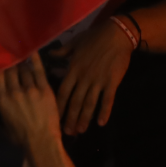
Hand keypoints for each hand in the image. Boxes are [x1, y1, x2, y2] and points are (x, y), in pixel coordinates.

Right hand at [0, 51, 64, 154]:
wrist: (42, 142)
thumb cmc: (22, 138)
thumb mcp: (5, 126)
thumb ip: (2, 112)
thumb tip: (2, 105)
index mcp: (2, 100)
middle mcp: (14, 91)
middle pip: (11, 70)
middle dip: (11, 63)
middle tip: (10, 56)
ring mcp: (30, 89)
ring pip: (24, 69)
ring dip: (22, 64)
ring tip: (22, 58)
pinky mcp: (44, 89)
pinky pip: (39, 70)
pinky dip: (35, 60)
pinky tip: (33, 51)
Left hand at [55, 19, 132, 134]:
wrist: (116, 34)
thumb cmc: (94, 37)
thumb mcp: (75, 42)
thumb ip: (62, 52)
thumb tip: (49, 55)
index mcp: (73, 69)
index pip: (62, 91)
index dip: (58, 106)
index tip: (53, 117)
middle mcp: (84, 78)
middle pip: (75, 101)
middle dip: (70, 118)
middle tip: (66, 132)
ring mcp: (98, 81)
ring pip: (89, 103)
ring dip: (84, 118)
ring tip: (80, 130)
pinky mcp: (112, 82)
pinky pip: (107, 100)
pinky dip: (104, 112)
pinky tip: (101, 123)